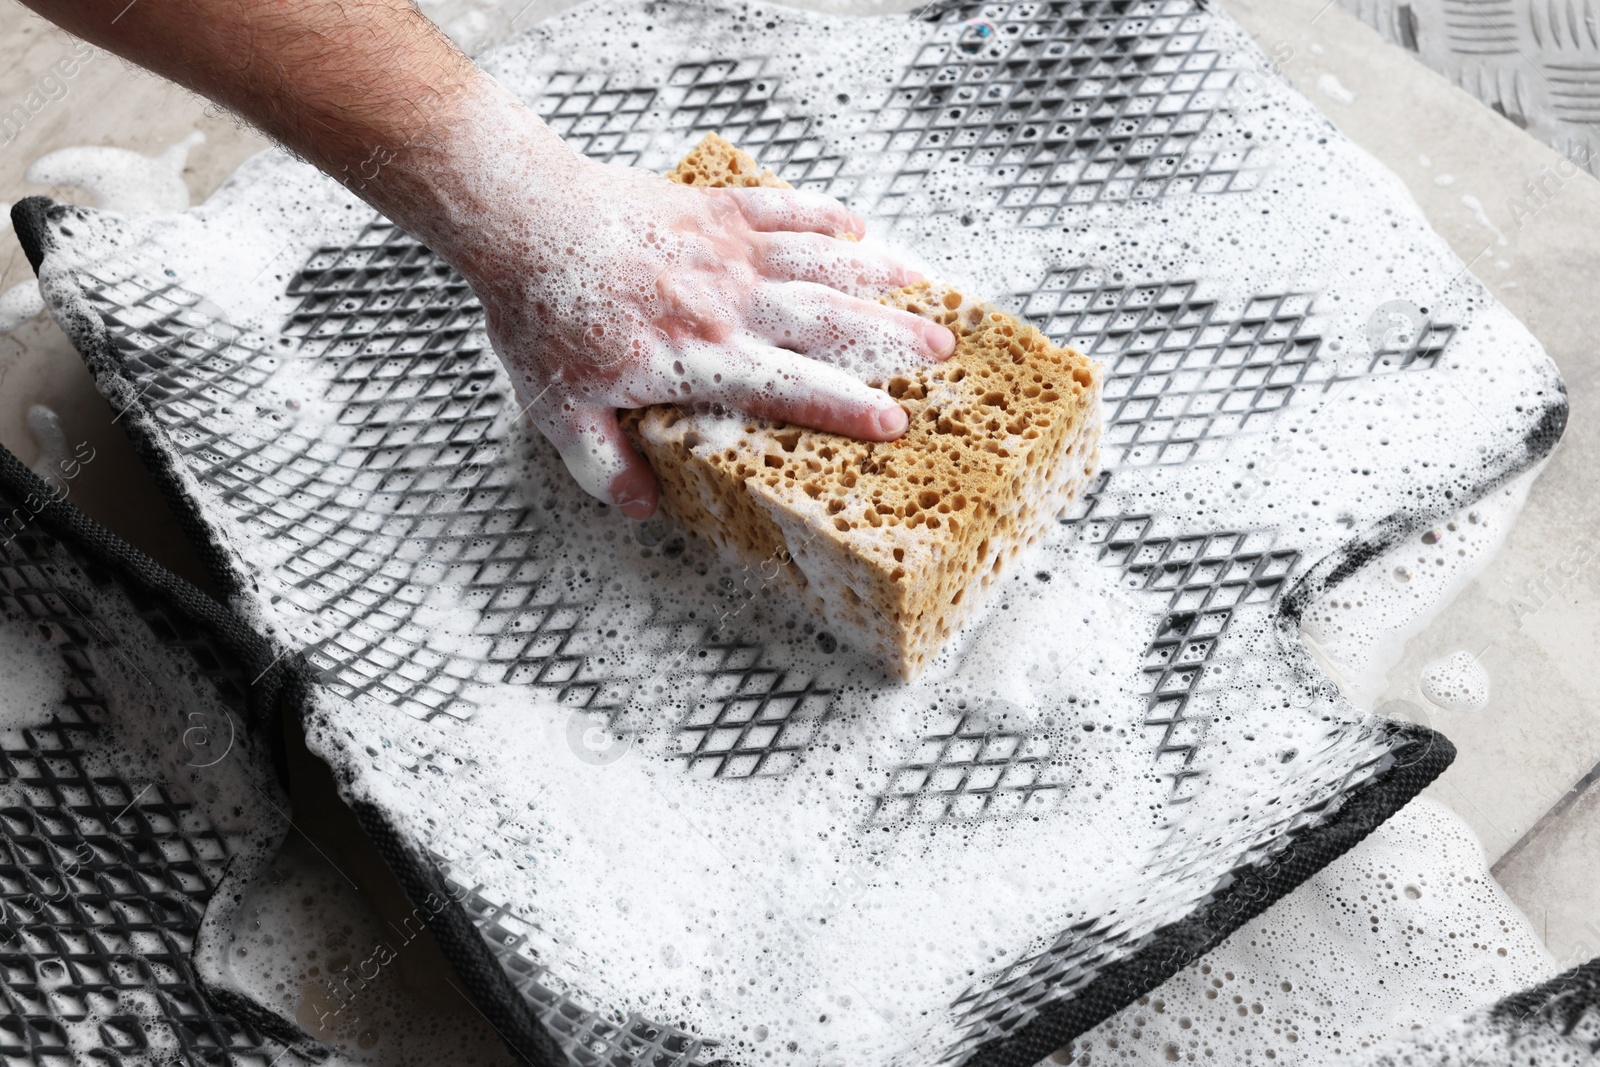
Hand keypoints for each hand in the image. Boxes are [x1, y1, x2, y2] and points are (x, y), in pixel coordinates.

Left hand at [465, 152, 956, 517]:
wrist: (524, 219)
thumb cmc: (542, 314)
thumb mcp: (560, 412)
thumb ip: (605, 468)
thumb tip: (644, 510)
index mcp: (699, 358)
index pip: (791, 388)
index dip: (847, 408)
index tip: (894, 424)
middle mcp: (728, 303)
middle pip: (827, 320)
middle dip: (891, 338)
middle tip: (942, 351)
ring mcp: (726, 251)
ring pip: (820, 261)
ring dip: (877, 274)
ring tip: (926, 286)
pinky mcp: (714, 210)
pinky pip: (784, 209)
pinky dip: (825, 215)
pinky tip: (858, 225)